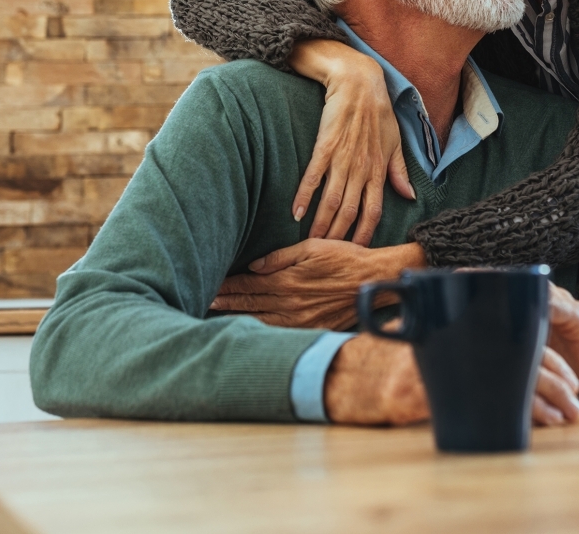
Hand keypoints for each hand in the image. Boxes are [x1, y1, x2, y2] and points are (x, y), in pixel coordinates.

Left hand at [211, 240, 426, 329]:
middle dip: (226, 302)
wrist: (373, 280)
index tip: (211, 284)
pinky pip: (279, 332)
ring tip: (218, 316)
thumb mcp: (312, 247)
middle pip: (249, 304)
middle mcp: (290, 303)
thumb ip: (280, 257)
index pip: (248, 284)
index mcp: (288, 280)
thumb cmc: (345, 258)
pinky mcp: (311, 328)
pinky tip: (249, 329)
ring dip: (238, 318)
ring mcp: (300, 320)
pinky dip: (261, 331)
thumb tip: (254, 266)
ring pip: (260, 321)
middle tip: (205, 301)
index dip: (228, 285)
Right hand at [288, 40, 414, 244]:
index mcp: (380, 170)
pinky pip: (313, 177)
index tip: (357, 251)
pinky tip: (295, 213)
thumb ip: (399, 172)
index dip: (366, 233)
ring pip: (332, 200)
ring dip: (321, 224)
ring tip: (310, 243)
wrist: (359, 82)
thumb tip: (409, 196)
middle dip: (339, 236)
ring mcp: (343, 158)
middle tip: (327, 256)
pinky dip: (304, 197)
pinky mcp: (325, 146)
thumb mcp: (395, 142)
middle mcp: (362, 169)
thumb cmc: (379, 112)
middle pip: (350, 212)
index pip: (374, 211)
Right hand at [324, 335, 578, 426]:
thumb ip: (451, 322)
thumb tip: (498, 324)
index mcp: (447, 319)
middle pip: (514, 364)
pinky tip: (529, 430)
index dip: (548, 360)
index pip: (511, 336)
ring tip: (564, 420)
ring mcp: (423, 372)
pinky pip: (469, 410)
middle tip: (577, 407)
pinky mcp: (410, 402)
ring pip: (499, 389)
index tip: (572, 380)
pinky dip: (506, 421)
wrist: (333, 376)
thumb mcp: (418, 329)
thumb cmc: (382, 357)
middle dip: (553, 387)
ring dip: (540, 408)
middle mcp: (439, 342)